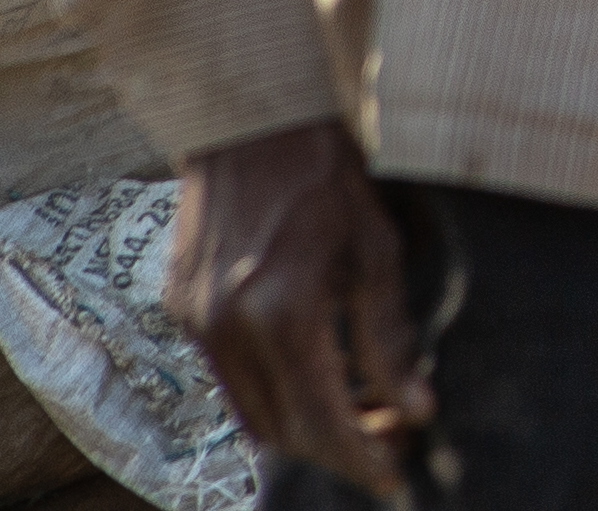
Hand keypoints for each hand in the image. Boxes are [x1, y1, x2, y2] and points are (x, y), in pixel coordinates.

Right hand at [168, 121, 427, 496]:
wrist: (251, 123)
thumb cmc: (327, 177)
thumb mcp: (378, 252)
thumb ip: (389, 339)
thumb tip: (417, 409)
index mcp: (281, 312)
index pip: (320, 420)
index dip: (359, 458)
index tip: (395, 475)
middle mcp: (227, 327)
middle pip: (280, 431)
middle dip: (335, 448)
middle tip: (387, 438)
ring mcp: (194, 322)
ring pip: (249, 412)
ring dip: (302, 425)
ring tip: (359, 410)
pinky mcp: (180, 311)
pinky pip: (228, 379)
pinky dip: (272, 392)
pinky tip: (316, 373)